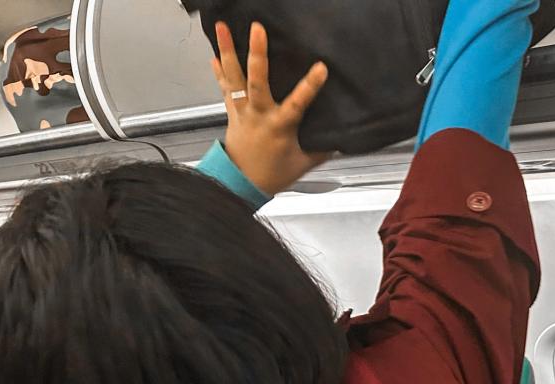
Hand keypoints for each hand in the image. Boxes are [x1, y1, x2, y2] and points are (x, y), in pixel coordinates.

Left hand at [211, 21, 329, 195]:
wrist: (240, 185)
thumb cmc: (272, 175)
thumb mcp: (303, 164)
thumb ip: (321, 149)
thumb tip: (340, 138)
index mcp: (280, 127)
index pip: (298, 103)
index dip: (310, 85)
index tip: (321, 68)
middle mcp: (259, 115)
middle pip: (257, 82)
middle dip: (258, 54)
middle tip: (257, 30)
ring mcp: (242, 112)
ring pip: (234, 78)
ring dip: (227, 51)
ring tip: (222, 28)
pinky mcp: (232, 112)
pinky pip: (224, 88)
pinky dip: (219, 70)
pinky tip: (214, 52)